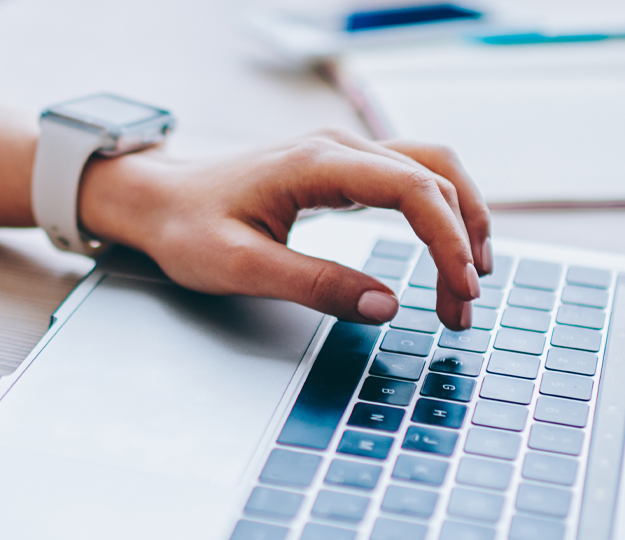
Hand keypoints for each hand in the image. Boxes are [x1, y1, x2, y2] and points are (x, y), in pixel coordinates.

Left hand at [81, 127, 491, 329]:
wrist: (157, 200)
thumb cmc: (189, 229)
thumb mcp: (243, 268)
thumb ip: (316, 286)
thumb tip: (386, 307)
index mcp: (316, 164)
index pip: (414, 189)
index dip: (448, 240)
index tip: (461, 291)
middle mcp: (338, 147)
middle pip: (434, 177)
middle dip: (462, 240)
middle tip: (465, 305)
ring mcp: (342, 154)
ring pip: (431, 172)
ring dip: (459, 223)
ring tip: (466, 285)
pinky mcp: (342, 169)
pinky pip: (410, 180)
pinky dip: (438, 215)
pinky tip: (444, 254)